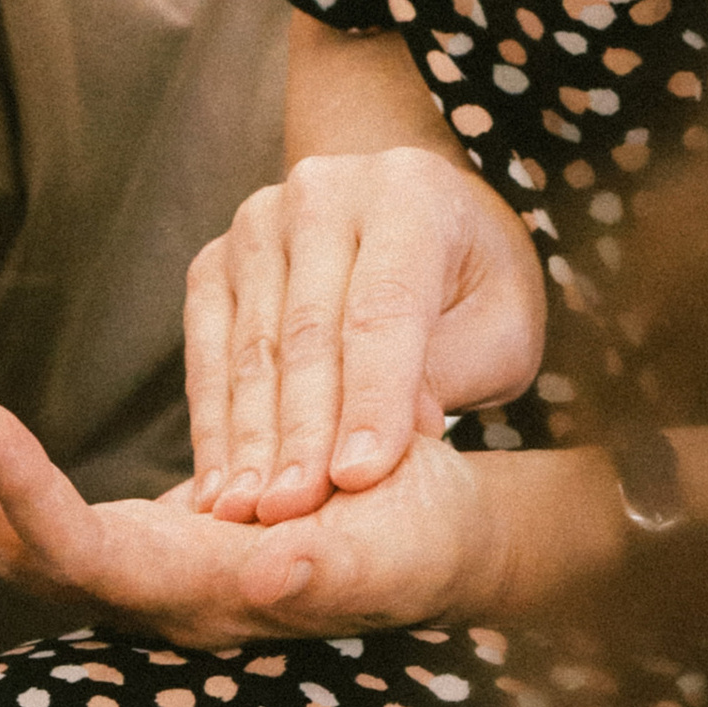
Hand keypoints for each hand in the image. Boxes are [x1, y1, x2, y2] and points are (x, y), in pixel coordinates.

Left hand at [0, 380, 508, 648]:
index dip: (25, 494)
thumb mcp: (390, 548)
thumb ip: (330, 568)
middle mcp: (147, 598)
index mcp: (198, 596)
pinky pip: (35, 510)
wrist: (422, 541)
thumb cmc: (414, 538)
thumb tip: (272, 572)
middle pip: (16, 556)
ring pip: (10, 537)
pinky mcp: (131, 536)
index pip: (84, 555)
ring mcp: (131, 570)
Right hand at [183, 145, 546, 522]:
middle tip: (294, 513)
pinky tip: (218, 486)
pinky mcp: (216, 259)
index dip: (371, 396)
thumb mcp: (499, 326)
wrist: (422, 223)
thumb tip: (390, 438)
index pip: (383, 305)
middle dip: (302, 431)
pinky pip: (208, 349)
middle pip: (309, 328)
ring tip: (247, 515)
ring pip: (254, 345)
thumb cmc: (473, 285)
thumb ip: (452, 370)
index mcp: (408, 191)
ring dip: (250, 438)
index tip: (357, 478)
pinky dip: (212, 423)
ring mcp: (259, 221)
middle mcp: (324, 191)